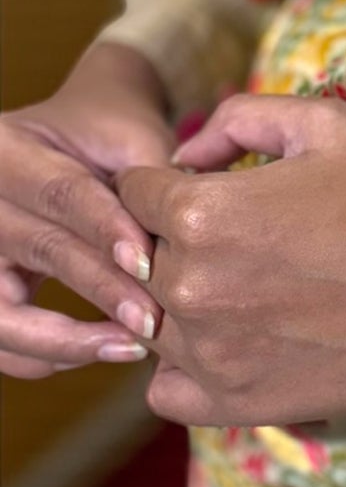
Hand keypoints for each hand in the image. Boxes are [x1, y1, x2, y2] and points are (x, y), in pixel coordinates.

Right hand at [0, 44, 169, 378]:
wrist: (78, 135)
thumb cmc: (110, 131)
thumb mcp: (130, 136)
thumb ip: (150, 182)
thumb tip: (185, 239)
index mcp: (7, 147)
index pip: (60, 193)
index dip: (105, 229)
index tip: (148, 264)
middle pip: (39, 250)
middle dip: (101, 289)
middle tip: (153, 321)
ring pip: (4, 314)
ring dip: (66, 340)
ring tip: (132, 347)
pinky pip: (3, 340)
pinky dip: (47, 355)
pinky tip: (106, 351)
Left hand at [117, 95, 345, 426]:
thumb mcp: (327, 124)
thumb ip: (240, 117)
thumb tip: (187, 151)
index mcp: (202, 213)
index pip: (135, 192)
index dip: (172, 183)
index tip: (215, 190)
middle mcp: (190, 285)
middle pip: (140, 256)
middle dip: (178, 241)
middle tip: (244, 240)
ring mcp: (208, 353)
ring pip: (150, 320)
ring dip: (183, 302)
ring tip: (249, 289)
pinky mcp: (232, 404)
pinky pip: (164, 389)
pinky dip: (184, 367)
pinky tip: (232, 342)